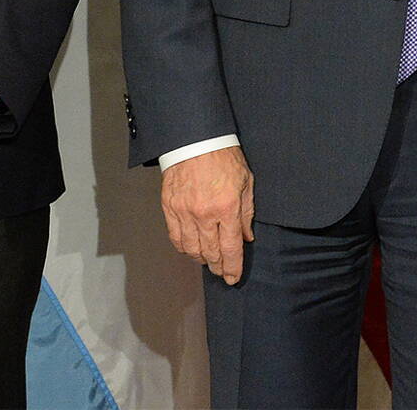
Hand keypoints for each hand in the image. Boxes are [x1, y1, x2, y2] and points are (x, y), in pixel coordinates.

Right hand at [162, 146, 254, 284]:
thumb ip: (246, 213)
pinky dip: (184, 247)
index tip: (233, 277)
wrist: (196, 138)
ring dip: (201, 259)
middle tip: (222, 271)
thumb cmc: (223, 156)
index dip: (233, 268)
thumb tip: (246, 238)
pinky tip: (191, 248)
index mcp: (227, 207)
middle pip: (211, 253)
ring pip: (191, 249)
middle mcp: (204, 214)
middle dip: (218, 266)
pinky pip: (175, 237)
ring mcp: (184, 211)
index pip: (231, 249)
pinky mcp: (169, 207)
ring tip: (208, 260)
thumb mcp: (246, 181)